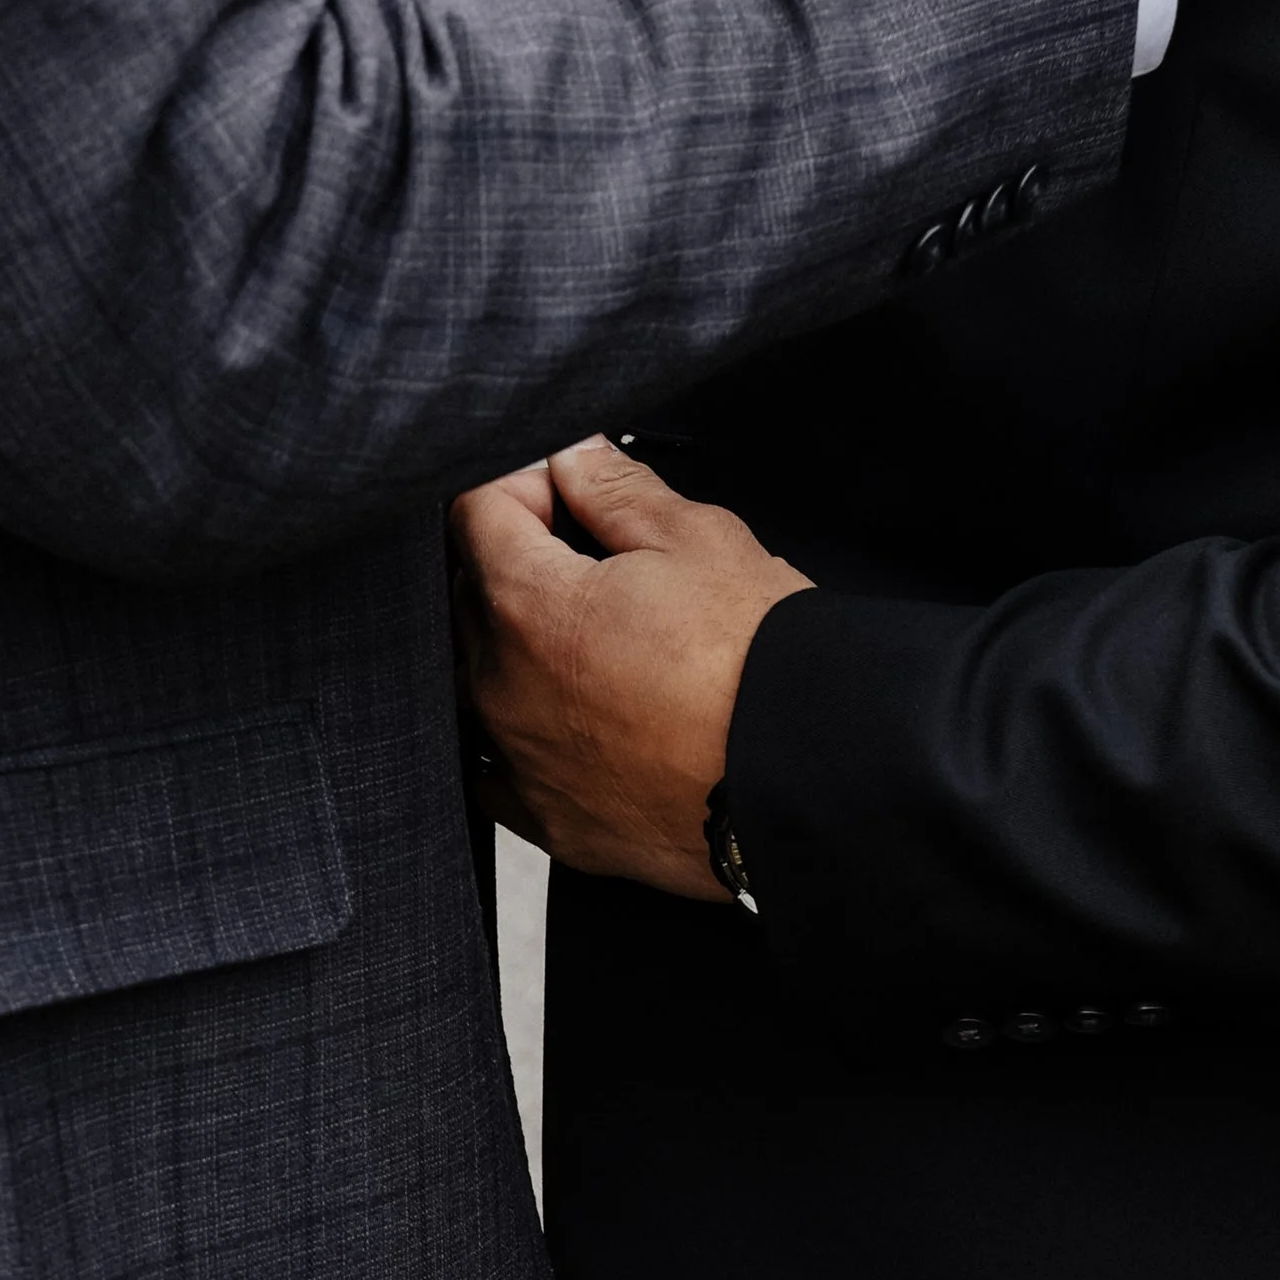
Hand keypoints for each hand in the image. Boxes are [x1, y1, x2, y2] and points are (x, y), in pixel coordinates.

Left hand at [452, 437, 811, 903]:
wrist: (809, 777)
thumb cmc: (758, 659)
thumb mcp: (696, 537)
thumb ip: (612, 487)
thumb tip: (570, 455)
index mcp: (528, 607)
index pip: (475, 514)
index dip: (524, 483)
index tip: (569, 488)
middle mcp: (502, 690)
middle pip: (470, 595)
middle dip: (520, 560)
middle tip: (596, 556)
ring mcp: (521, 765)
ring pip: (482, 681)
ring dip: (519, 648)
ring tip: (598, 640)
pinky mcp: (552, 823)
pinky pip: (503, 768)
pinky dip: (526, 736)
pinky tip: (579, 718)